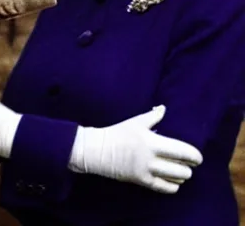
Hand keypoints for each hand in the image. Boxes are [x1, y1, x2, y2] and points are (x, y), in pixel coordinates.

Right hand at [68, 106, 202, 193]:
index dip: (194, 156)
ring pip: (175, 180)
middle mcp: (151, 159)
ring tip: (181, 171)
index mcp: (152, 141)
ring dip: (181, 176)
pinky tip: (173, 181)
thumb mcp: (136, 122)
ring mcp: (146, 172)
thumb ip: (153, 116)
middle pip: (182, 169)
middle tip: (190, 164)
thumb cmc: (118, 133)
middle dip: (189, 167)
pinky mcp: (141, 181)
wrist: (99, 150)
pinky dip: (173, 186)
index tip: (198, 157)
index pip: (181, 151)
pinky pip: (165, 188)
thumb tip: (164, 108)